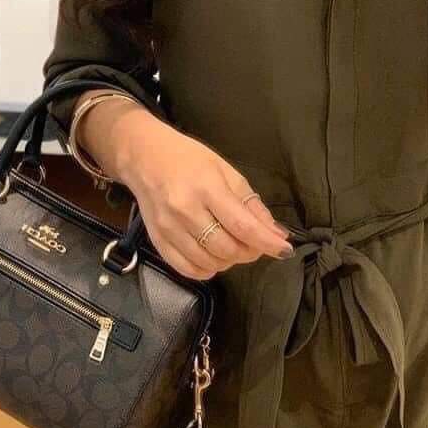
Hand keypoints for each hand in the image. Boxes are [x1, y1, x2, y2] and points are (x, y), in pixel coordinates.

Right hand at [114, 112, 294, 280]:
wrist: (143, 157)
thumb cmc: (188, 159)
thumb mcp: (225, 171)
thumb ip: (250, 204)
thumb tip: (275, 233)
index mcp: (206, 187)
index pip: (242, 225)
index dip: (266, 242)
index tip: (284, 250)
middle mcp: (185, 210)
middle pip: (227, 248)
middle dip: (249, 252)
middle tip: (253, 243)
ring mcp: (168, 228)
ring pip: (209, 262)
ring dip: (229, 261)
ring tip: (232, 247)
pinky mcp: (157, 240)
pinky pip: (186, 269)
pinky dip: (206, 270)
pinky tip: (212, 258)